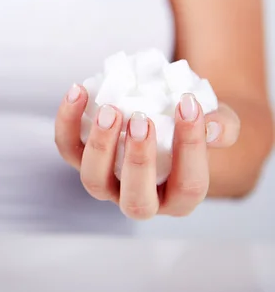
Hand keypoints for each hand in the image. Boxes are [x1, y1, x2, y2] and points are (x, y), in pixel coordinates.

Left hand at [55, 85, 239, 219]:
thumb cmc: (195, 125)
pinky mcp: (81, 159)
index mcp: (179, 198)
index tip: (188, 104)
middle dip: (137, 161)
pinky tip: (79, 90)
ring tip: (109, 109)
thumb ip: (223, 126)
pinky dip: (68, 121)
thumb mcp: (217, 123)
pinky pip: (67, 147)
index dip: (190, 147)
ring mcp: (106, 183)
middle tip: (141, 118)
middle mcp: (140, 199)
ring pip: (93, 180)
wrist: (164, 116)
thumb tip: (212, 127)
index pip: (188, 185)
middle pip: (135, 200)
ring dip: (99, 146)